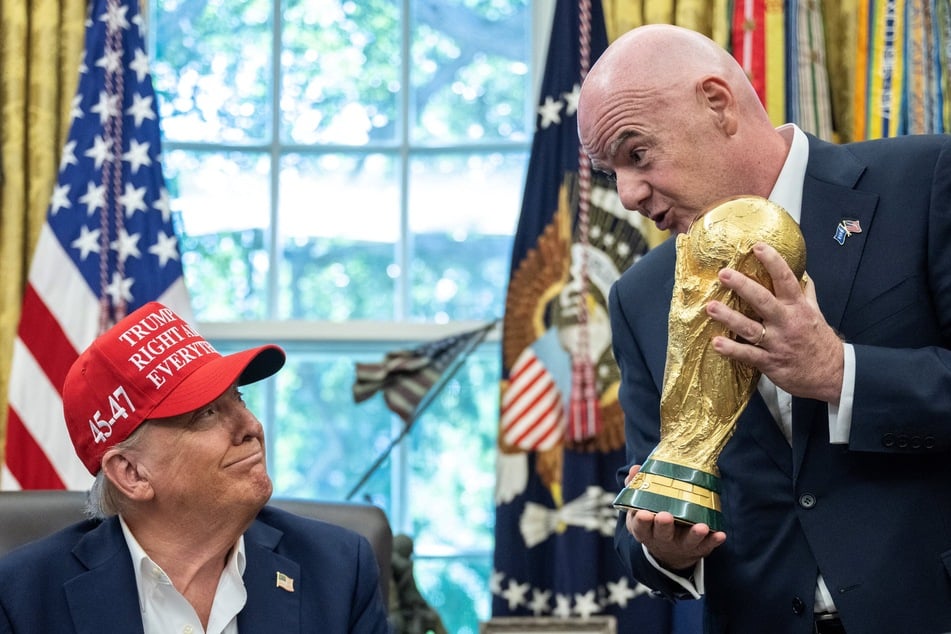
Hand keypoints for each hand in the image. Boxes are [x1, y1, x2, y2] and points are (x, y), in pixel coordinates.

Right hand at [622, 465, 725, 570]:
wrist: (667, 552)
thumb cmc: (652, 523)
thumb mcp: (639, 509)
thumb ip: (636, 488)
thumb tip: (635, 469)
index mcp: (645, 530)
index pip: (641, 526)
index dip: (642, 521)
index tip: (644, 514)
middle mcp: (662, 539)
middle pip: (663, 533)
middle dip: (664, 525)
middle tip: (666, 516)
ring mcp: (681, 544)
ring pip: (687, 541)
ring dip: (694, 534)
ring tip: (701, 527)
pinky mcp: (698, 548)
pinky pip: (706, 545)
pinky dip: (713, 540)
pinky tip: (720, 534)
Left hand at [706, 242, 843, 403]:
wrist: (832, 374)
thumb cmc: (819, 340)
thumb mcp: (816, 313)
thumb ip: (806, 293)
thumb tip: (803, 273)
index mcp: (798, 307)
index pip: (786, 279)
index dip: (773, 262)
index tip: (758, 246)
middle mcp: (786, 322)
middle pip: (763, 300)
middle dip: (743, 286)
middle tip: (724, 274)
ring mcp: (777, 343)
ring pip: (751, 328)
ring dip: (730, 317)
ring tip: (711, 307)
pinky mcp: (770, 362)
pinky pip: (749, 355)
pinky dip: (732, 350)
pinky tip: (716, 343)